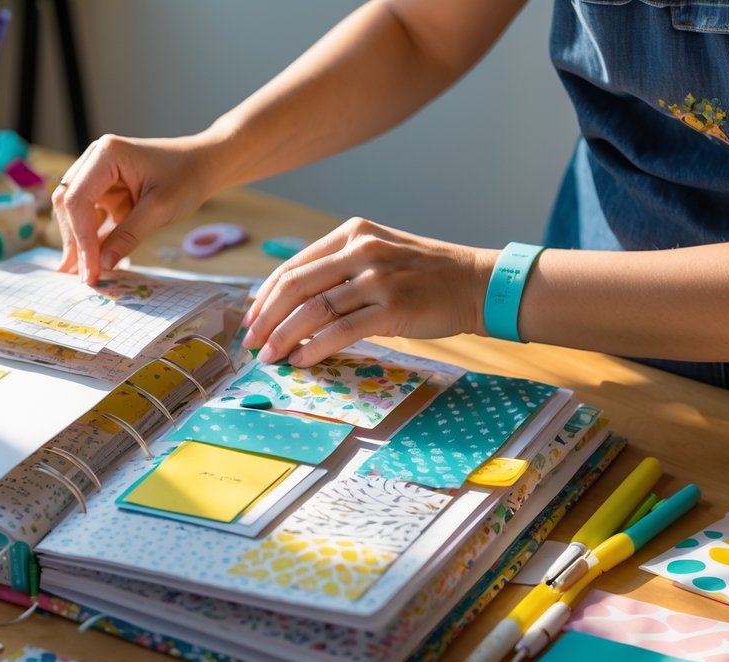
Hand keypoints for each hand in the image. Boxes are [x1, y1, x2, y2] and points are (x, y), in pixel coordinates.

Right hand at [53, 134, 216, 283]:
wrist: (204, 164)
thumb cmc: (187, 177)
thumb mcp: (160, 209)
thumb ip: (128, 236)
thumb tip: (102, 266)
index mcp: (106, 155)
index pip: (78, 200)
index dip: (81, 239)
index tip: (90, 270)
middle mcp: (94, 160)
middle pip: (69, 205)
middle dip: (75, 242)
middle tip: (84, 278)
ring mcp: (97, 174)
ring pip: (75, 213)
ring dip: (79, 243)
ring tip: (83, 274)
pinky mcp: (104, 190)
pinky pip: (89, 216)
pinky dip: (91, 239)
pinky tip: (92, 263)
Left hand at [242, 217, 493, 365]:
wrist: (478, 284)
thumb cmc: (425, 275)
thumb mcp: (379, 255)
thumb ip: (338, 271)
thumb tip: (292, 305)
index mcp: (352, 234)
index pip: (292, 266)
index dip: (264, 296)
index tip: (249, 320)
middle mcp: (361, 249)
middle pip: (295, 287)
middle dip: (265, 319)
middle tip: (250, 344)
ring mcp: (377, 277)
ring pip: (313, 310)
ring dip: (284, 337)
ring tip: (270, 357)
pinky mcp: (392, 307)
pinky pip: (341, 330)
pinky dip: (315, 347)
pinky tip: (301, 360)